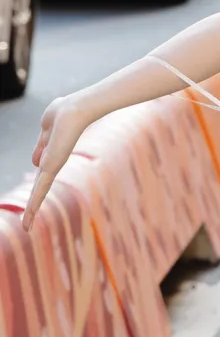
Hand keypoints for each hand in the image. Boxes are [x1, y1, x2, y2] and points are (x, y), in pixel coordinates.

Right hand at [23, 93, 91, 230]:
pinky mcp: (51, 166)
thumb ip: (41, 146)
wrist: (75, 110)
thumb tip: (35, 163)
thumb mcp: (46, 131)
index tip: (32, 204)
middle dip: (33, 206)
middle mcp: (52, 164)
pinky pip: (40, 187)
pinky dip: (34, 201)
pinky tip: (30, 215)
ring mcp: (52, 166)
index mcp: (51, 156)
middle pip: (40, 189)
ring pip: (39, 193)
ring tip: (26, 226)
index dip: (35, 190)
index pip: (41, 177)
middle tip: (28, 223)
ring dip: (32, 210)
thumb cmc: (64, 113)